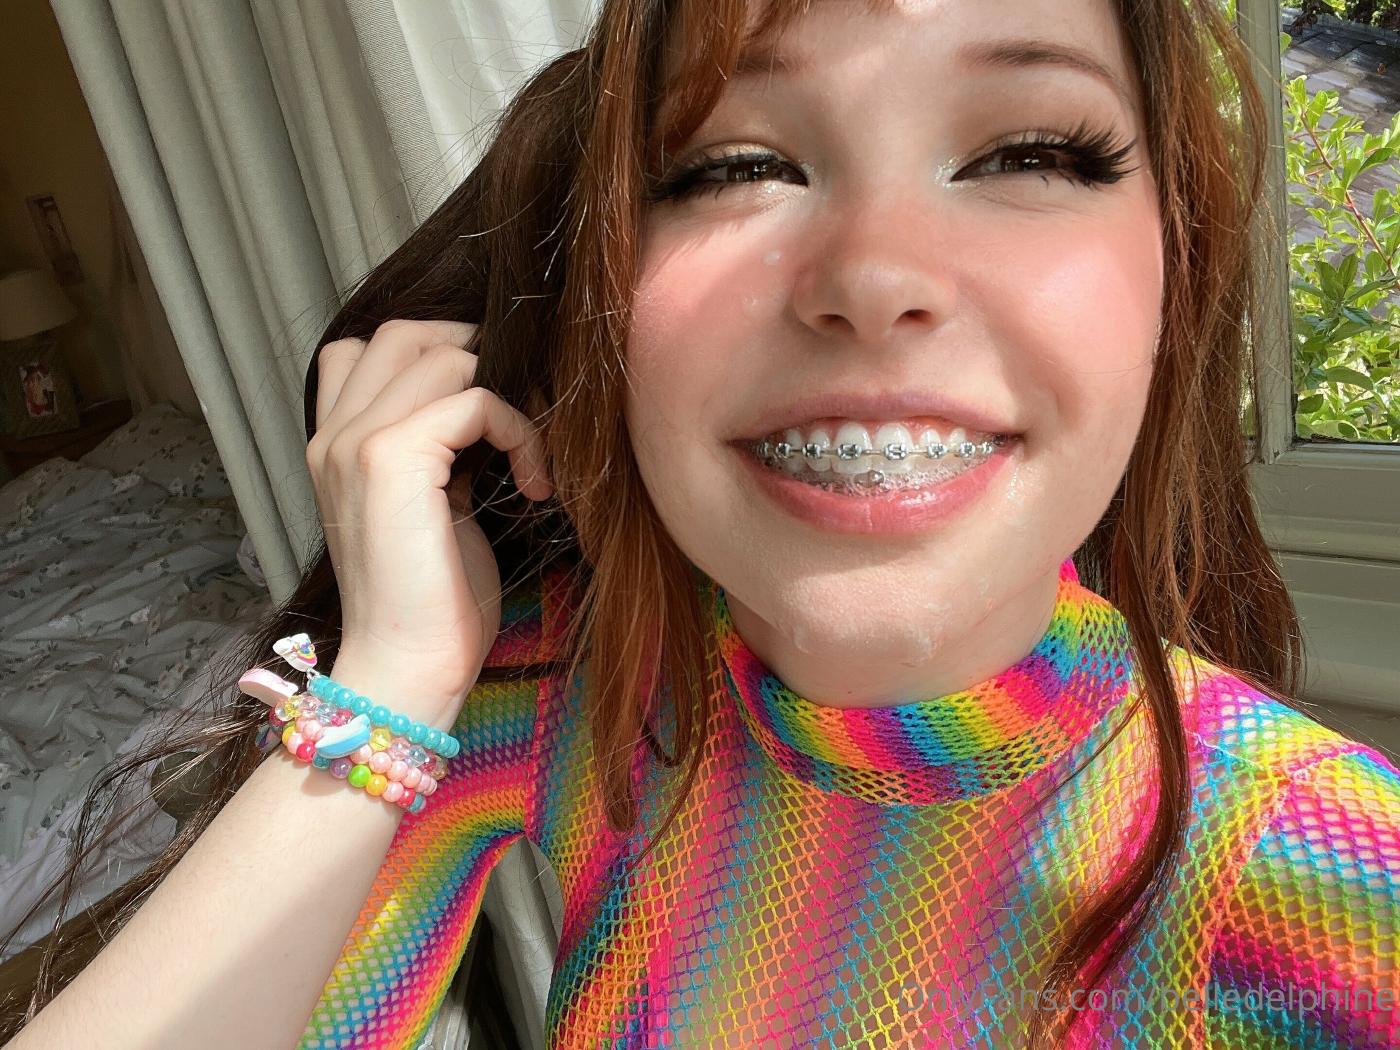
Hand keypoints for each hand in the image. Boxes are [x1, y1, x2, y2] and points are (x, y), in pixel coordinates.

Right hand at [305, 320, 551, 718]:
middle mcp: (332, 434)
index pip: (369, 348)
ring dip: (507, 395)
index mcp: (334, 444)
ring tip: (529, 455)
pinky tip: (533, 483)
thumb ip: (440, 449)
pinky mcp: (391, 458)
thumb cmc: (431, 601)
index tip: (493, 406)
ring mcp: (354, 442)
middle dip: (477, 353)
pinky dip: (519, 430)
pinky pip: (475, 401)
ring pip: (444, 356)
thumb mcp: (433, 505)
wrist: (408, 667)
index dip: (440, 354)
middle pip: (405, 332)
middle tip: (522, 411)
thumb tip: (490, 402)